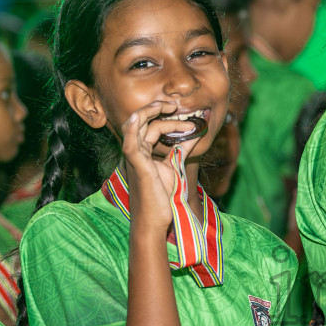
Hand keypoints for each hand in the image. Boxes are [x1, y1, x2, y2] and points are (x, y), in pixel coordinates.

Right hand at [120, 101, 191, 232]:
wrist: (154, 221)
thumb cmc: (161, 198)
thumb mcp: (175, 167)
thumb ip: (182, 150)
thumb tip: (195, 135)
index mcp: (143, 151)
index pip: (154, 127)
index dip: (171, 120)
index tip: (192, 122)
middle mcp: (136, 151)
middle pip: (144, 121)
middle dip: (158, 108)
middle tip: (175, 104)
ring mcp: (135, 157)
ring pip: (138, 125)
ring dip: (151, 112)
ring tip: (170, 106)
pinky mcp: (136, 165)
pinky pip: (130, 142)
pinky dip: (133, 127)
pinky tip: (138, 117)